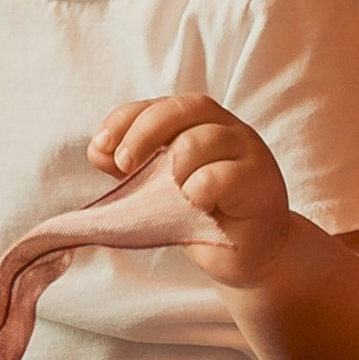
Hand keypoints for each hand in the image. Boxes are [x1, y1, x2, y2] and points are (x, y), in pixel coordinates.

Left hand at [88, 93, 295, 289]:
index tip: (101, 145)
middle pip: (185, 109)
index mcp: (200, 123)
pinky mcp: (261, 181)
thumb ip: (132, 168)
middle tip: (124, 165)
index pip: (160, 105)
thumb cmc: (202, 216)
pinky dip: (201, 188)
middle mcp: (226, 129)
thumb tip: (97, 150)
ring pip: (203, 139)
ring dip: (174, 167)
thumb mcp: (159, 189)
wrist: (248, 254)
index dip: (126, 119)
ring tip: (168, 195)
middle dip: (143, 133)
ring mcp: (248, 152)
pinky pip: (226, 175)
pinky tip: (196, 205)